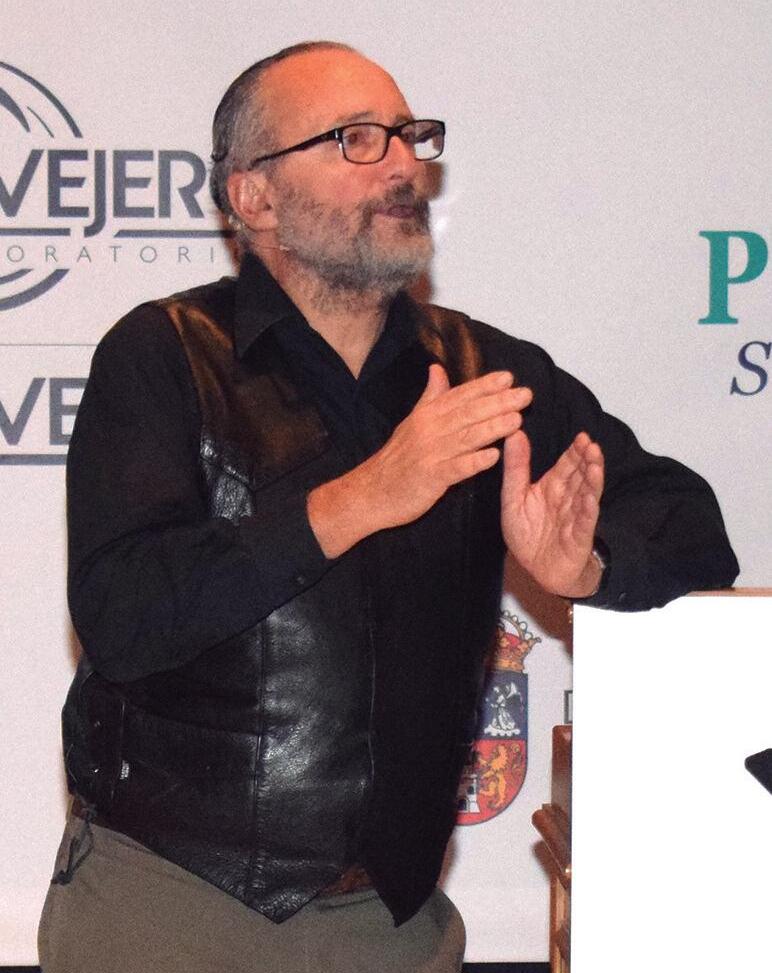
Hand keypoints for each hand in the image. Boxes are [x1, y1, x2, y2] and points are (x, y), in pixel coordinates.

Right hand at [308, 364, 532, 556]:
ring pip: (466, 438)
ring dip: (492, 428)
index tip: (508, 377)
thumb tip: (438, 369)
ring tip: (518, 420)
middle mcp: (429, 430)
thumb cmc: (396, 459)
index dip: (484, 386)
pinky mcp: (429, 479)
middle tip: (526, 395)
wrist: (371, 493)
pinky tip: (494, 457)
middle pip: (468, 414)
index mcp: (427, 415)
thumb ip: (430, 397)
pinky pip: (455, 469)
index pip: (460, 396)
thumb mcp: (411, 422)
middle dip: (498, 403)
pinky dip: (474, 462)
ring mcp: (429, 454)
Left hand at [501, 429, 604, 596]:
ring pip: (586, 494)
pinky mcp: (578, 536)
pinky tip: (590, 497)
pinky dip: (587, 509)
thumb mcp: (513, 498)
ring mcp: (575, 516)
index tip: (582, 436)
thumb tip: (515, 433)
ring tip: (596, 463)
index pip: (567, 465)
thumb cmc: (528, 535)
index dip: (575, 452)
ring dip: (592, 479)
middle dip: (587, 460)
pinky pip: (584, 521)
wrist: (537, 570)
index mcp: (553, 487)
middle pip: (580, 476)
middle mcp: (568, 499)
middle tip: (591, 444)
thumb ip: (516, 467)